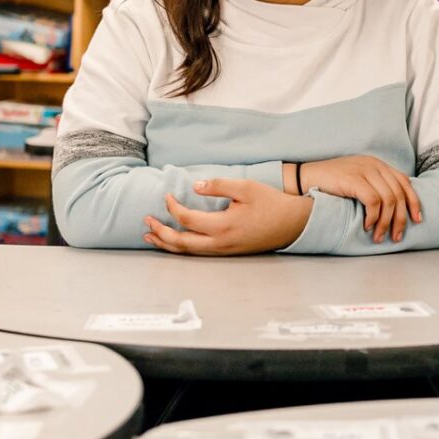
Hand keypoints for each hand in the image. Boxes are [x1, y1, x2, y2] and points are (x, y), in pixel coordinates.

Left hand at [145, 179, 311, 255]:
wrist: (292, 224)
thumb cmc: (271, 204)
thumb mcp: (246, 188)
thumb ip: (218, 186)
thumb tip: (194, 185)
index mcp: (222, 225)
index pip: (187, 218)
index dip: (172, 207)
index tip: (166, 195)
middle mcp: (220, 243)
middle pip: (181, 242)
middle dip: (160, 232)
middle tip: (146, 221)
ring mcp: (223, 251)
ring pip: (188, 252)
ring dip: (167, 244)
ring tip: (150, 237)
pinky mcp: (227, 253)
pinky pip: (198, 253)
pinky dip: (181, 249)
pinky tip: (175, 243)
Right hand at [297, 155, 422, 243]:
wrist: (306, 177)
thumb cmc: (332, 183)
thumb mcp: (358, 179)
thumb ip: (375, 186)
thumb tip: (393, 208)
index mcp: (378, 164)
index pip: (404, 182)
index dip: (413, 202)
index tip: (417, 220)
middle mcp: (374, 165)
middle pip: (399, 194)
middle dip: (400, 219)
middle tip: (397, 237)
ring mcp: (364, 171)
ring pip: (389, 200)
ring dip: (386, 222)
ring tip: (379, 237)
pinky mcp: (354, 179)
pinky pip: (373, 202)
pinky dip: (374, 217)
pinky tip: (367, 226)